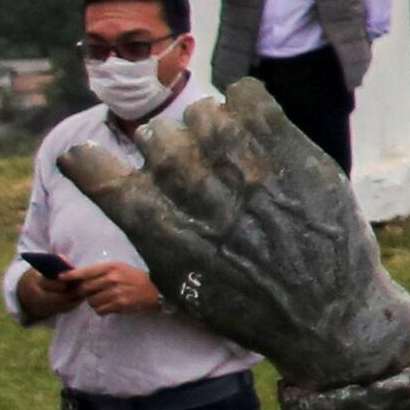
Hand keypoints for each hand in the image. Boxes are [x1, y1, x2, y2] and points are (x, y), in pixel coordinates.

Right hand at [63, 82, 409, 390]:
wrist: (328, 313)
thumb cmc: (247, 303)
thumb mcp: (180, 283)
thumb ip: (149, 230)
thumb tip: (118, 184)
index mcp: (164, 233)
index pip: (103, 178)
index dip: (85, 162)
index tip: (81, 156)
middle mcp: (200, 195)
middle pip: (157, 136)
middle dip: (167, 148)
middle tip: (192, 166)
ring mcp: (248, 169)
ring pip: (202, 113)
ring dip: (208, 128)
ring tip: (228, 154)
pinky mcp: (292, 152)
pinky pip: (249, 96)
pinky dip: (245, 103)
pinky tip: (252, 127)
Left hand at [71, 261, 165, 315]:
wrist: (155, 289)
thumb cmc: (133, 277)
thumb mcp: (119, 268)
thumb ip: (100, 271)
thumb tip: (78, 278)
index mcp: (111, 267)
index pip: (85, 271)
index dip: (71, 275)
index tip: (60, 277)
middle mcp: (112, 279)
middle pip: (85, 289)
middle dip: (84, 292)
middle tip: (90, 293)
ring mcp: (116, 292)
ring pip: (91, 301)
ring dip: (94, 302)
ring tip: (104, 299)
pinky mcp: (120, 304)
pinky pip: (100, 310)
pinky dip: (102, 309)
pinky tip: (110, 305)